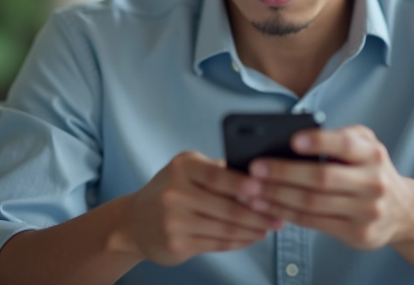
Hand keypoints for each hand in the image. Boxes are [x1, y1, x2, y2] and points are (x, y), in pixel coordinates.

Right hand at [119, 151, 284, 265]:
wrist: (133, 223)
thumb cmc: (169, 191)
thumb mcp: (187, 170)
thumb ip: (218, 171)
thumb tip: (259, 176)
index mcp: (182, 168)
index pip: (219, 176)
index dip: (245, 184)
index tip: (267, 189)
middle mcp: (175, 194)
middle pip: (227, 207)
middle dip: (259, 213)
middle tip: (280, 215)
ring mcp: (175, 221)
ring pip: (226, 228)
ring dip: (254, 229)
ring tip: (271, 227)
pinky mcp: (177, 244)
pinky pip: (218, 243)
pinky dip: (240, 241)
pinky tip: (252, 237)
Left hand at [236, 125, 413, 249]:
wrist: (404, 211)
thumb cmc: (370, 169)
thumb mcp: (365, 146)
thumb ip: (338, 138)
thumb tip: (291, 140)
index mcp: (373, 154)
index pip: (345, 144)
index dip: (319, 141)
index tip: (292, 139)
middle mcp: (374, 182)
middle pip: (322, 177)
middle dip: (284, 173)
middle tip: (254, 167)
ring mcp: (366, 211)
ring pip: (313, 203)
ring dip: (277, 196)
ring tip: (251, 189)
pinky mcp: (356, 233)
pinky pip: (313, 222)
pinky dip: (285, 213)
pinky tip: (266, 205)